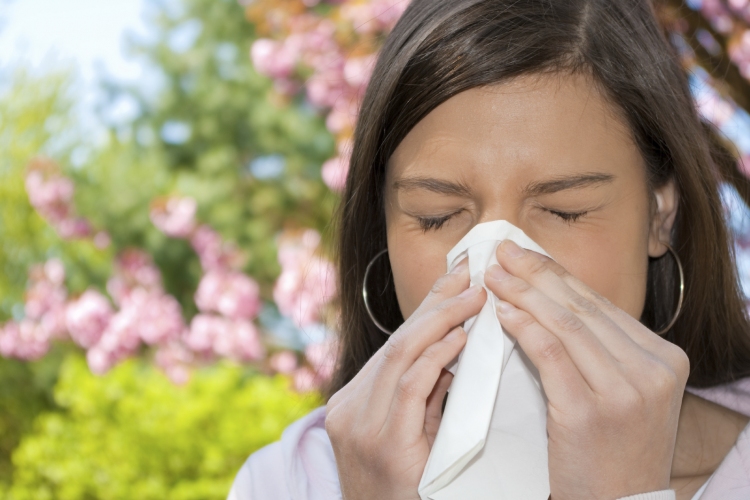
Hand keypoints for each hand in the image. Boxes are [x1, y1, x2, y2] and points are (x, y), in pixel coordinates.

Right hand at [325, 260, 485, 499]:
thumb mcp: (408, 434)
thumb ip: (424, 393)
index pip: (394, 344)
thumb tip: (453, 347)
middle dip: (435, 304)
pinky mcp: (383, 444)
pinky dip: (436, 358)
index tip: (454, 276)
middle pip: (396, 342)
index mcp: (351, 402)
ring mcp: (360, 426)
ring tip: (473, 298)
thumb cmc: (404, 489)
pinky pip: (411, 387)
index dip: (425, 307)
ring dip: (441, 322)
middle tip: (470, 274)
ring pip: (400, 356)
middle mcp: (348, 408)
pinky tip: (459, 339)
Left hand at [485, 240, 688, 499]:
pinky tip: (502, 312)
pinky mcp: (589, 412)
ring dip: (523, 293)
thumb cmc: (613, 449)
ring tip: (494, 276)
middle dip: (536, 274)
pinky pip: (550, 355)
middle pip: (582, 307)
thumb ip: (601, 348)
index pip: (600, 303)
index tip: (525, 254)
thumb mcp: (625, 391)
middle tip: (501, 251)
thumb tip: (550, 296)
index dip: (557, 274)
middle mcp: (653, 369)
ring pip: (566, 324)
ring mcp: (624, 391)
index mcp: (665, 357)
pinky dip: (523, 328)